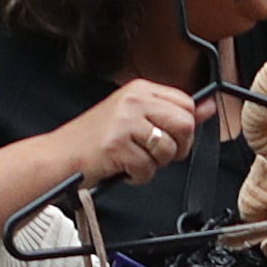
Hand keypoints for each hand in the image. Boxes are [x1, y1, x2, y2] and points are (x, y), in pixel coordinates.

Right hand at [76, 79, 202, 187]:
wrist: (59, 158)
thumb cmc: (94, 141)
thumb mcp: (134, 118)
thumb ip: (171, 112)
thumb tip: (208, 108)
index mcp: (139, 89)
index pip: (186, 102)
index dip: (184, 127)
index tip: (170, 137)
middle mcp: (133, 100)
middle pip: (185, 124)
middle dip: (176, 147)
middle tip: (154, 153)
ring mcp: (124, 122)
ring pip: (168, 149)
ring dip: (154, 164)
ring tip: (133, 159)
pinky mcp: (117, 145)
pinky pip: (147, 168)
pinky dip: (137, 176)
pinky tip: (122, 168)